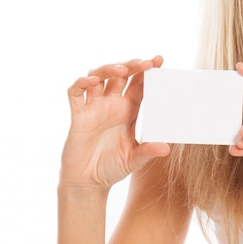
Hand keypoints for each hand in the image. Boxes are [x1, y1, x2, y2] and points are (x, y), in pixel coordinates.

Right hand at [60, 56, 170, 189]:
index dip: (148, 72)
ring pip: (98, 77)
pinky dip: (82, 83)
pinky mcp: (78, 115)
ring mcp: (94, 108)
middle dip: (132, 65)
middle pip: (121, 75)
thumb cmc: (112, 168)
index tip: (159, 60)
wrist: (88, 183)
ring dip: (109, 69)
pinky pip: (76, 93)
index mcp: (129, 110)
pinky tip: (93, 81)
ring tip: (123, 69)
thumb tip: (166, 148)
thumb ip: (148, 151)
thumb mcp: (134, 159)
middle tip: (146, 63)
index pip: (139, 85)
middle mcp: (112, 105)